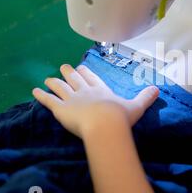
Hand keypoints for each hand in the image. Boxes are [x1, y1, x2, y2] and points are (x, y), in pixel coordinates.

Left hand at [32, 64, 158, 138]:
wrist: (105, 125)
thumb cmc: (121, 117)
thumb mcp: (136, 106)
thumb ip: (145, 97)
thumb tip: (158, 90)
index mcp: (101, 89)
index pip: (92, 78)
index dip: (86, 72)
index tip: (81, 67)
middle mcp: (85, 91)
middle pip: (75, 79)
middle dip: (69, 73)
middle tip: (64, 67)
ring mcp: (71, 98)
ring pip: (60, 87)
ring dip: (54, 82)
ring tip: (48, 79)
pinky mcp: (60, 108)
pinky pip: (48, 100)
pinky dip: (41, 95)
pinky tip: (33, 91)